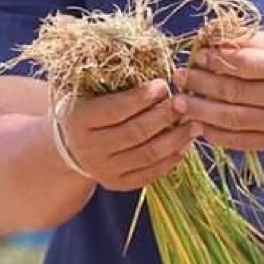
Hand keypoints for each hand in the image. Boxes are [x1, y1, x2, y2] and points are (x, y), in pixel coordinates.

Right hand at [62, 76, 198, 195]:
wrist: (70, 144)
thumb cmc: (86, 107)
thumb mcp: (89, 91)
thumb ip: (117, 85)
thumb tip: (159, 80)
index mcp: (78, 120)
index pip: (114, 110)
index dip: (142, 98)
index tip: (162, 84)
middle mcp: (88, 148)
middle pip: (134, 133)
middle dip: (163, 116)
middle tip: (183, 102)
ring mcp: (103, 170)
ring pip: (147, 155)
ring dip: (175, 139)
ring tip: (193, 124)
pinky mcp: (117, 183)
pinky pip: (150, 173)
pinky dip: (171, 159)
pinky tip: (184, 144)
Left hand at [180, 30, 263, 155]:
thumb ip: (252, 41)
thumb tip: (212, 38)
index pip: (246, 63)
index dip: (216, 59)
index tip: (197, 55)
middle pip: (234, 91)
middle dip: (201, 83)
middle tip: (178, 76)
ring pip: (232, 118)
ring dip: (200, 110)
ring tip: (179, 102)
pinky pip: (239, 141)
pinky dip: (215, 134)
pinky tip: (197, 124)